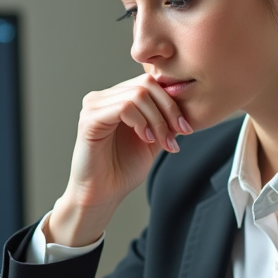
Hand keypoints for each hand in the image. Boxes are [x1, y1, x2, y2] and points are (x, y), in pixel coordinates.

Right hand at [48, 76, 190, 245]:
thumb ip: (164, 120)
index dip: (172, 102)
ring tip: (161, 141)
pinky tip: (146, 139)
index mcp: (117, 98)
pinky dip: (141, 122)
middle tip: (178, 134)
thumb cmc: (122, 169)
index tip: (186, 128)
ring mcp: (94, 106)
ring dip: (157, 119)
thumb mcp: (153, 140)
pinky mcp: (89, 119)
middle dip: (168, 110)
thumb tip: (187, 105)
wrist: (103, 195)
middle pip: (146, 84)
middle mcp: (103, 98)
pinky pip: (123, 107)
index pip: (150, 83)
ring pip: (137, 95)